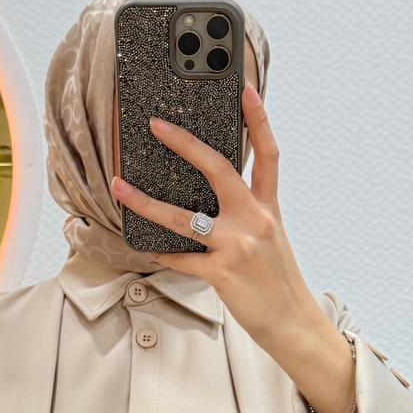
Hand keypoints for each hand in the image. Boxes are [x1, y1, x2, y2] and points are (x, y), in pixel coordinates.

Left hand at [110, 82, 323, 353]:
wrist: (293, 323)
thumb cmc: (277, 280)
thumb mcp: (270, 237)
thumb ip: (247, 213)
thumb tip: (212, 194)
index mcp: (269, 208)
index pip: (267, 154)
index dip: (257, 119)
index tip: (243, 89)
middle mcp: (255, 220)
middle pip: (218, 169)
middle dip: (185, 143)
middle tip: (157, 125)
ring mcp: (237, 246)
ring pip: (183, 217)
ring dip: (145, 202)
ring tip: (119, 187)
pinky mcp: (221, 273)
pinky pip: (180, 258)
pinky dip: (160, 252)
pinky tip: (143, 246)